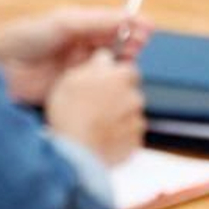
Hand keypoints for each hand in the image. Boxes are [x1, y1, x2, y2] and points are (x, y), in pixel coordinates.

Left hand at [0, 6, 151, 105]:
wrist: (0, 67)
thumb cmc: (26, 37)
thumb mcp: (64, 22)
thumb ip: (97, 20)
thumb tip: (128, 15)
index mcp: (79, 25)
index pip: (113, 23)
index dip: (132, 24)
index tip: (148, 27)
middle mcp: (81, 45)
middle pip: (117, 44)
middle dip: (132, 43)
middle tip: (139, 45)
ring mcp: (79, 68)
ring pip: (111, 66)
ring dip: (123, 64)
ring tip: (127, 61)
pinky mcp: (76, 90)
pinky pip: (100, 88)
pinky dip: (110, 85)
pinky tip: (115, 83)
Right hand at [45, 50, 146, 166]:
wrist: (77, 150)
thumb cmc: (71, 113)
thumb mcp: (72, 78)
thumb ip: (93, 66)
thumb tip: (104, 58)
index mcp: (121, 77)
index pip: (128, 67)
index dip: (115, 74)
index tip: (104, 79)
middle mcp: (134, 97)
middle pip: (130, 91)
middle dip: (117, 95)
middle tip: (95, 102)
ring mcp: (137, 121)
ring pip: (129, 113)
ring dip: (118, 115)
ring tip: (96, 122)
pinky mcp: (135, 142)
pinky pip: (129, 134)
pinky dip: (119, 134)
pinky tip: (101, 136)